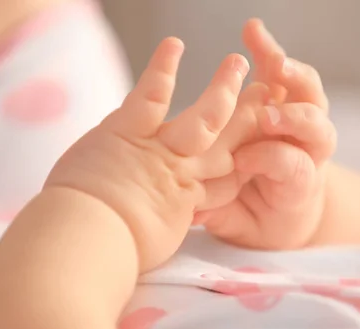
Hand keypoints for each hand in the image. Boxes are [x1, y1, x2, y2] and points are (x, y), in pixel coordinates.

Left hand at [45, 37, 248, 271]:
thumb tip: (166, 220)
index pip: (229, 177)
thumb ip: (166, 222)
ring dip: (223, 88)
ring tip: (238, 62)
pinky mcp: (130, 132)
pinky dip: (163, 69)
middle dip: (251, 120)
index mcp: (189, 201)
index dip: (249, 158)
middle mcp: (184, 175)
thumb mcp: (153, 242)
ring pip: (205, 117)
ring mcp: (161, 151)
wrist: (90, 244)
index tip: (263, 142)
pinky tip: (174, 45)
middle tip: (269, 95)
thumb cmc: (116, 252)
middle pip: (230, 144)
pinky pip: (153, 95)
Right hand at [194, 19, 336, 249]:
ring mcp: (303, 127)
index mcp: (298, 186)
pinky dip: (272, 53)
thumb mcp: (244, 229)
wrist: (292, 211)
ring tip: (263, 52)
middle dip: (294, 118)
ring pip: (309, 96)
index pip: (291, 165)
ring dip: (289, 73)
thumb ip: (222, 216)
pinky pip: (288, 76)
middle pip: (316, 128)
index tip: (241, 161)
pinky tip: (252, 31)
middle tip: (267, 115)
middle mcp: (309, 153)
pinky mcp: (292, 105)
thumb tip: (192, 210)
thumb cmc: (263, 221)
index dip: (269, 159)